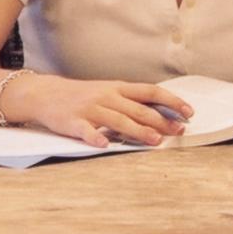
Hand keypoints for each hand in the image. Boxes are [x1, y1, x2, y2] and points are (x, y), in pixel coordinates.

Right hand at [8, 74, 193, 146]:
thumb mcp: (107, 92)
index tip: (188, 112)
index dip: (171, 101)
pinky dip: (95, 138)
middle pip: (138, 108)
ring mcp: (90, 109)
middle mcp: (106, 97)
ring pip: (118, 120)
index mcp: (117, 88)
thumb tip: (159, 114)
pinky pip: (86, 131)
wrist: (44, 94)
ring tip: (155, 141)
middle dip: (160, 121)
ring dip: (138, 131)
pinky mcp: (73, 122)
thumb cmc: (80, 96)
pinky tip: (104, 145)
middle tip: (177, 131)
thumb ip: (129, 101)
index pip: (150, 92)